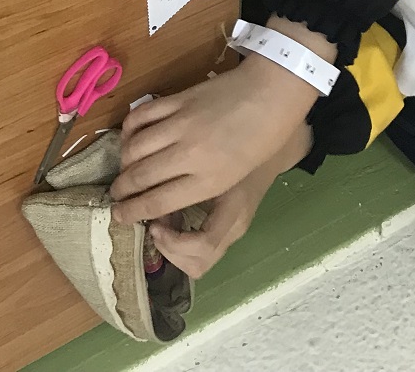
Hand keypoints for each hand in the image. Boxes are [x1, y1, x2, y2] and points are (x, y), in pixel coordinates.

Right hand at [111, 56, 317, 224]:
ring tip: (122, 168)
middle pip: (140, 177)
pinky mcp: (178, 99)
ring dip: (122, 161)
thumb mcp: (232, 177)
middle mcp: (189, 154)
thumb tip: (161, 196)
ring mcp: (181, 124)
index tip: (118, 216)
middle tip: (114, 196)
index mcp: (208, 180)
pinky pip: (142, 115)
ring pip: (135, 147)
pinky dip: (129, 128)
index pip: (156, 203)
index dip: (131, 212)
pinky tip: (129, 137)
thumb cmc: (261, 141)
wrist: (271, 94)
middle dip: (121, 190)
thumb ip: (197, 188)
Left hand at [147, 125, 311, 279]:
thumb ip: (185, 171)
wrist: (269, 152)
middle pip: (199, 265)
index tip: (155, 222)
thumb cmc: (237, 150)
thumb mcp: (213, 159)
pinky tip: (171, 219)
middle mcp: (233, 230)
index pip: (204, 246)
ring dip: (172, 249)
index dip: (173, 243)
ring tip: (161, 221)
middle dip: (169, 251)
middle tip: (154, 224)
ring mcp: (231, 235)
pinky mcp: (225, 235)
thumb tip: (145, 179)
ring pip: (198, 265)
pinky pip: (198, 255)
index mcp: (234, 211)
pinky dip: (179, 244)